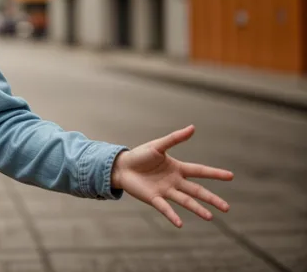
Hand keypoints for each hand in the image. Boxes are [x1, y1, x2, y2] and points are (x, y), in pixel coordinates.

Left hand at [110, 125, 233, 227]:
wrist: (121, 166)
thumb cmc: (140, 155)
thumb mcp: (158, 146)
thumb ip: (175, 138)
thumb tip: (193, 127)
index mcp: (177, 168)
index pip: (200, 170)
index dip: (215, 173)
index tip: (231, 176)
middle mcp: (175, 181)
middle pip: (197, 191)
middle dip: (212, 199)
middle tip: (227, 208)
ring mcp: (165, 191)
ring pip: (185, 201)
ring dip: (197, 209)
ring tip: (210, 217)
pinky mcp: (154, 198)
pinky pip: (165, 208)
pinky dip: (172, 215)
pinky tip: (180, 224)